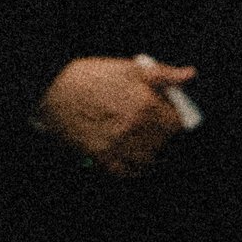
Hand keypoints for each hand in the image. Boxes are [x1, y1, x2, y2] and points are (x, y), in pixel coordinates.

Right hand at [37, 56, 193, 178]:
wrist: (52, 90)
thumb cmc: (89, 77)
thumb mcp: (129, 68)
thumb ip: (163, 74)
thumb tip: (188, 75)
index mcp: (146, 106)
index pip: (177, 124)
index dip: (174, 119)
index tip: (168, 116)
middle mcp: (135, 129)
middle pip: (164, 144)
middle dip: (161, 135)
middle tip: (151, 127)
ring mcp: (118, 146)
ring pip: (148, 160)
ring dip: (149, 152)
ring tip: (140, 141)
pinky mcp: (101, 158)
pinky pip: (126, 172)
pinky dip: (131, 167)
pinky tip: (128, 155)